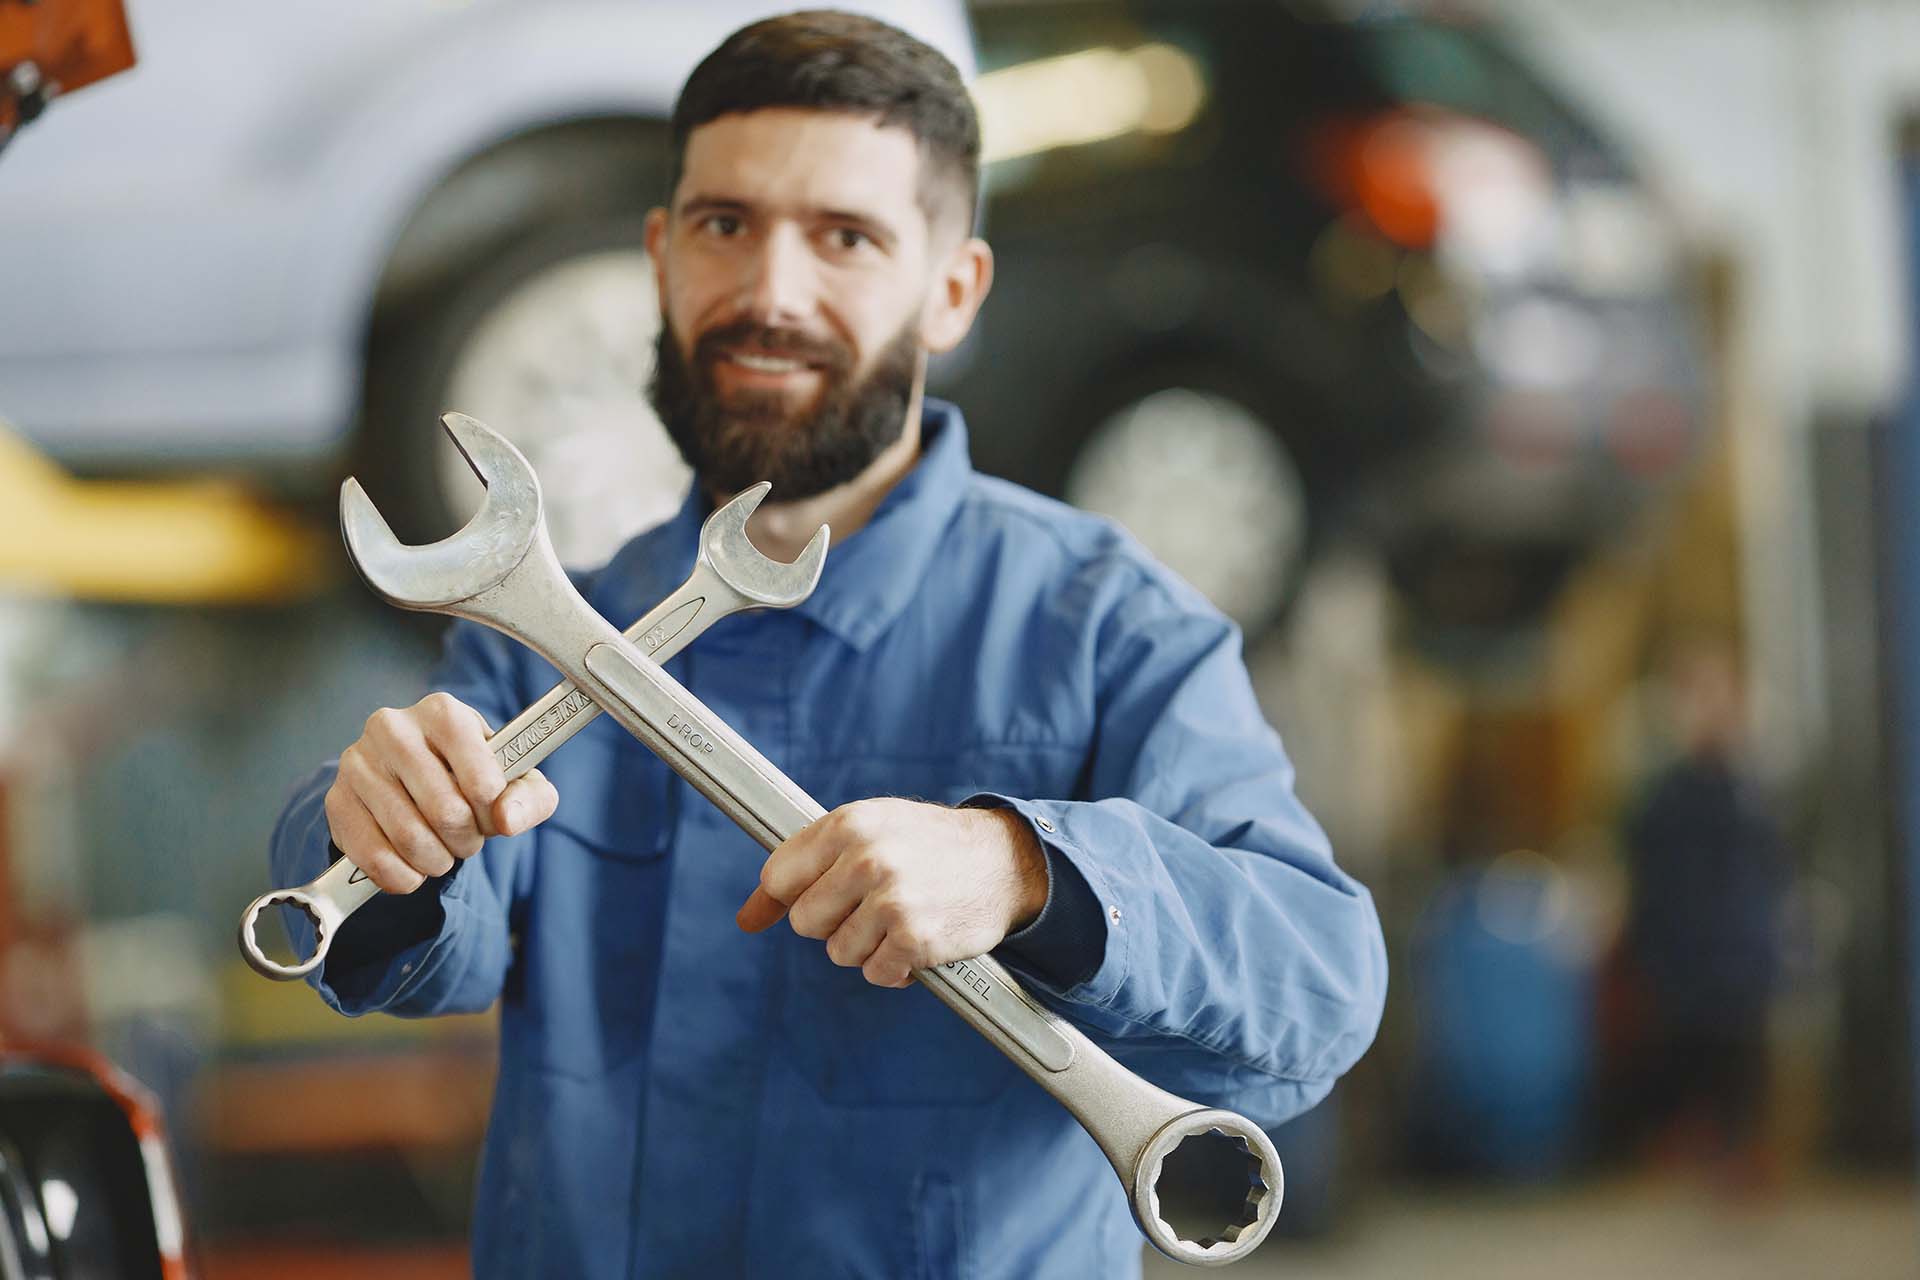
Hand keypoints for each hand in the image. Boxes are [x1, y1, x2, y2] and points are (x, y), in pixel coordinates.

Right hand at [324, 692, 558, 892]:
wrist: (414, 779)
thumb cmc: (471, 774)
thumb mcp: (514, 780)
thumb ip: (529, 799)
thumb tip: (506, 819)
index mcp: (443, 713)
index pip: (482, 781)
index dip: (493, 814)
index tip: (490, 815)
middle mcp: (394, 728)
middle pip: (446, 812)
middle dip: (466, 840)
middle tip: (466, 839)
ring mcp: (358, 762)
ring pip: (409, 838)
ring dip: (436, 860)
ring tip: (442, 850)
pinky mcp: (336, 799)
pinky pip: (374, 856)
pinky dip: (403, 876)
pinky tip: (413, 868)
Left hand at [736, 799, 1047, 986]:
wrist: (1005, 862)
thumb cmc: (925, 845)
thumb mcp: (865, 834)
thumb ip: (804, 869)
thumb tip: (746, 919)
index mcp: (848, 824)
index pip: (778, 878)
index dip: (793, 895)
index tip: (821, 896)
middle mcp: (866, 858)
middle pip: (803, 922)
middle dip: (832, 922)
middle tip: (870, 905)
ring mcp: (891, 900)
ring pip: (838, 952)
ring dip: (867, 946)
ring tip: (900, 918)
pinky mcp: (914, 939)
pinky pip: (875, 973)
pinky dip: (894, 969)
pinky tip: (917, 942)